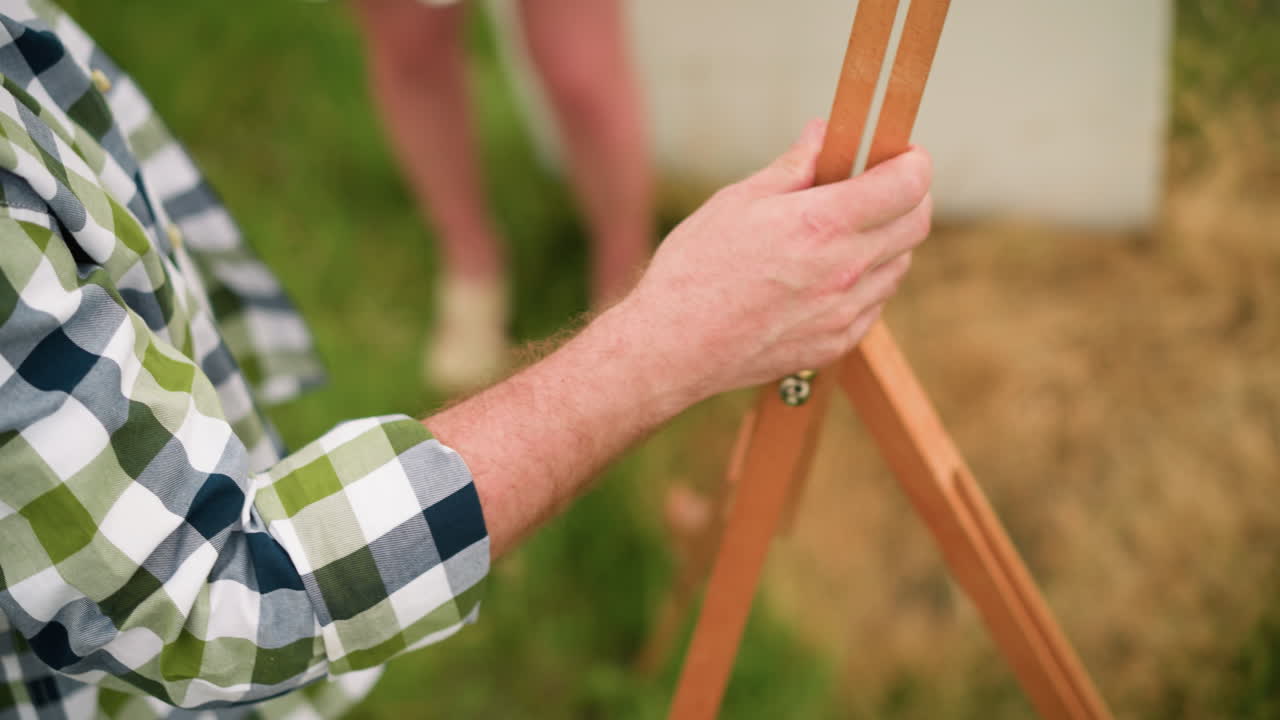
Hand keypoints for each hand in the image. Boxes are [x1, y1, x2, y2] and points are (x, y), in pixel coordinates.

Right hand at [621, 118, 932, 401]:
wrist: (674, 346)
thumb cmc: (696, 268)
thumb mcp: (738, 201)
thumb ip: (792, 167)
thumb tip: (823, 134)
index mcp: (821, 224)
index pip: (908, 184)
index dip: (913, 162)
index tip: (901, 154)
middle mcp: (844, 270)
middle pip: (917, 223)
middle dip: (909, 196)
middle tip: (878, 186)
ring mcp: (844, 312)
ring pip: (899, 265)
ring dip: (886, 240)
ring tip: (843, 232)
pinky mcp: (836, 343)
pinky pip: (874, 304)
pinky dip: (865, 281)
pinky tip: (828, 273)